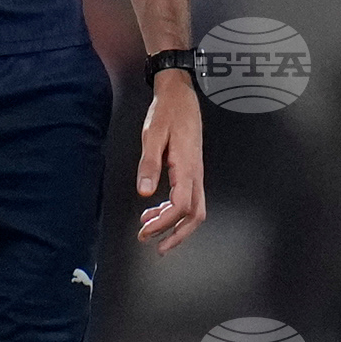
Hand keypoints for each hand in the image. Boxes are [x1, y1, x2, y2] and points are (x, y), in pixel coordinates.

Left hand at [135, 71, 205, 254]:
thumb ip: (149, 164)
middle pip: (195, 215)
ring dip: (175, 225)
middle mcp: (196, 173)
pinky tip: (155, 209)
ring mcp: (196, 173)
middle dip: (176, 235)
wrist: (180, 95)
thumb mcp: (152, 136)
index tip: (145, 231)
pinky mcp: (192, 170)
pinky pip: (189, 198)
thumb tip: (144, 192)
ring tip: (150, 231)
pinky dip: (173, 210)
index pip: (180, 206)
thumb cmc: (166, 112)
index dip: (164, 224)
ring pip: (194, 209)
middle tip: (155, 246)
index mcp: (187, 167)